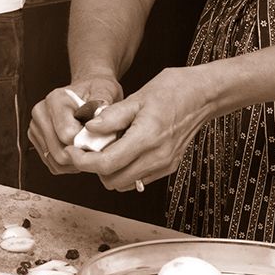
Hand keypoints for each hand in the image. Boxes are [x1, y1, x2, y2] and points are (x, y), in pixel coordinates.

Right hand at [27, 74, 122, 174]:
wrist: (86, 90)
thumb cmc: (96, 90)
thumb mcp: (105, 91)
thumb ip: (102, 106)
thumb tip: (96, 126)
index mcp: (55, 99)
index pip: (68, 135)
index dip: (88, 143)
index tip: (100, 138)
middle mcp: (40, 112)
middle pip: (59, 152)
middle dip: (82, 155)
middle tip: (97, 148)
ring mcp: (35, 127)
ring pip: (56, 162)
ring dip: (76, 162)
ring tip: (89, 149)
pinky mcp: (36, 139)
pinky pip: (53, 165)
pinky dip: (69, 165)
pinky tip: (79, 152)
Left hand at [61, 67, 215, 191]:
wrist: (202, 96)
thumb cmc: (171, 91)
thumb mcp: (137, 97)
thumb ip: (112, 117)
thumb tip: (89, 130)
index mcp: (146, 138)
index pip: (107, 164)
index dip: (83, 161)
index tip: (72, 151)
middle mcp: (157, 157)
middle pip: (113, 180)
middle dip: (94, 168)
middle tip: (87, 148)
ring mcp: (164, 165)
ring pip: (125, 184)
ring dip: (110, 171)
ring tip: (105, 148)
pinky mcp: (168, 167)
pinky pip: (139, 179)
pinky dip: (125, 170)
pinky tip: (123, 150)